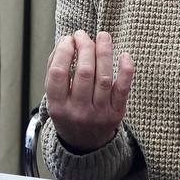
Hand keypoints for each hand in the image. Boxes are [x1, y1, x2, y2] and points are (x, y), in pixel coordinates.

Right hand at [45, 30, 133, 152]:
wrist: (84, 144)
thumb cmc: (68, 111)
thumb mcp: (54, 97)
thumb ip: (55, 70)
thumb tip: (65, 42)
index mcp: (58, 106)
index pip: (58, 74)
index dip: (63, 52)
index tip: (68, 39)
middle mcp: (78, 111)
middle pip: (84, 72)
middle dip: (85, 47)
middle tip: (84, 35)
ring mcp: (99, 112)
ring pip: (104, 77)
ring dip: (104, 52)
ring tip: (103, 36)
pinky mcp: (117, 112)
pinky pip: (123, 89)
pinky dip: (126, 70)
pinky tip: (124, 55)